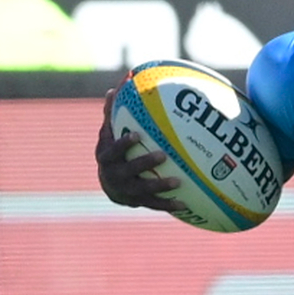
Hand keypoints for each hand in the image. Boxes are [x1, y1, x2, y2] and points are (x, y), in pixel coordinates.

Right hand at [95, 86, 185, 212]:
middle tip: (163, 155)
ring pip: (143, 189)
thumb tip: (113, 89)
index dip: (124, 143)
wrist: (111, 186)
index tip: (137, 135)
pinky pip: (155, 204)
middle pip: (129, 170)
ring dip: (160, 185)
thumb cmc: (113, 152)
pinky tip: (186, 204)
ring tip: (178, 181)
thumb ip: (112, 116)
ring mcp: (127, 190)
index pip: (113, 149)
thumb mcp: (108, 135)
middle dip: (145, 163)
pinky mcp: (139, 202)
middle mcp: (114, 175)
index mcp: (107, 156)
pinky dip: (169, 204)